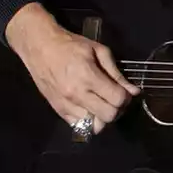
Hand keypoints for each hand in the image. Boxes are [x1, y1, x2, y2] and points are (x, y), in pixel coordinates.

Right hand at [5, 4, 139, 129]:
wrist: (39, 46)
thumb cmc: (70, 45)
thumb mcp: (98, 51)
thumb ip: (116, 73)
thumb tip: (133, 91)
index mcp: (88, 76)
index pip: (117, 99)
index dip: (126, 97)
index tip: (124, 91)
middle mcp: (76, 94)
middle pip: (108, 116)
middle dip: (117, 109)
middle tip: (114, 99)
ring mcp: (66, 104)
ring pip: (95, 126)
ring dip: (103, 117)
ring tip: (101, 104)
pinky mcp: (58, 110)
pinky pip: (79, 127)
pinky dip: (88, 121)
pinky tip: (89, 108)